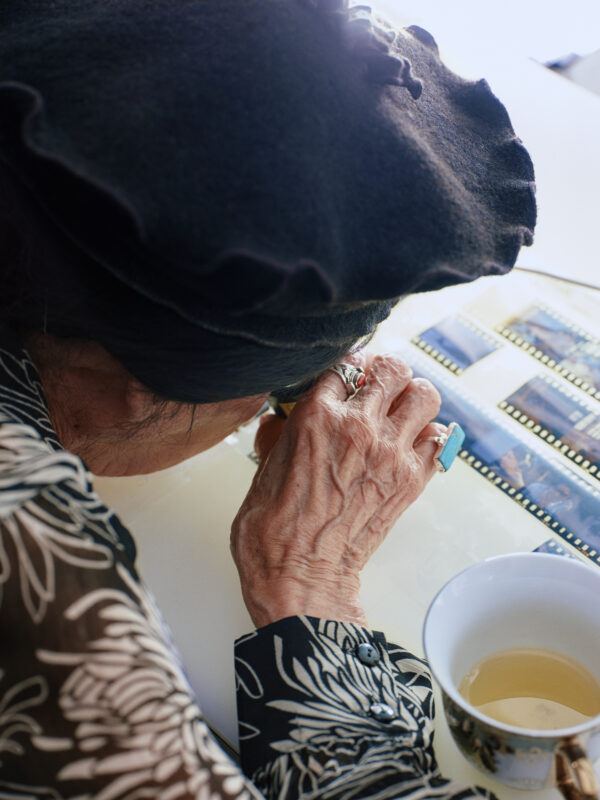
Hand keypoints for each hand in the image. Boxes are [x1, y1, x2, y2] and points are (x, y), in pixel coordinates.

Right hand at [230, 355, 444, 626]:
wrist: (300, 574)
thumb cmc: (273, 528)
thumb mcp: (264, 467)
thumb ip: (279, 433)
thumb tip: (282, 420)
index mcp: (317, 417)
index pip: (345, 366)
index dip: (348, 370)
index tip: (349, 377)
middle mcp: (359, 427)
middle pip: (392, 370)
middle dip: (385, 374)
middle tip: (377, 387)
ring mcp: (390, 453)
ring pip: (424, 396)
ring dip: (413, 397)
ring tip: (400, 410)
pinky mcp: (410, 480)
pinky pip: (438, 439)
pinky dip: (428, 435)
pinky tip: (409, 444)